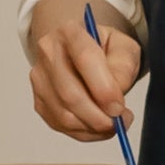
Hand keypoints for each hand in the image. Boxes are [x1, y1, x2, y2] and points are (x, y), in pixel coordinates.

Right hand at [26, 0, 141, 145]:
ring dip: (94, 128)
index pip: (84, 59)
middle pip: (70, 94)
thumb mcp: (124, 47)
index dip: (103, 89)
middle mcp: (48, 53)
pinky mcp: (39, 101)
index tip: (119, 107)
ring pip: (65, 116)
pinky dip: (85, 133)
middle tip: (121, 121)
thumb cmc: (104, 49)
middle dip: (99, 116)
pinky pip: (62, 126)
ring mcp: (40, 79)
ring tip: (114, 123)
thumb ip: (124, 67)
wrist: (81, 52)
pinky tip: (99, 126)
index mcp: (70, 31)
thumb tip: (114, 100)